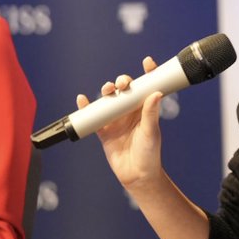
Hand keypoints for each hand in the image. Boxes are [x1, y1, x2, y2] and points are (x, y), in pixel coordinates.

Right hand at [77, 57, 164, 191]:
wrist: (136, 176)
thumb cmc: (149, 154)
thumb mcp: (151, 132)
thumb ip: (151, 113)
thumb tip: (156, 93)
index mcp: (145, 109)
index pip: (147, 87)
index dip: (148, 73)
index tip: (148, 62)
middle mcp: (130, 111)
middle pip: (124, 90)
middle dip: (122, 82)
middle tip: (123, 84)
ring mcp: (116, 119)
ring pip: (108, 99)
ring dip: (106, 91)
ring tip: (107, 90)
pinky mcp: (104, 130)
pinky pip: (93, 116)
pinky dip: (86, 107)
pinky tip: (82, 100)